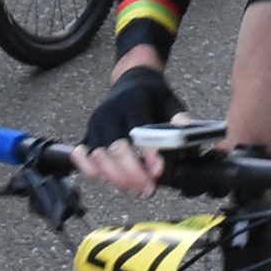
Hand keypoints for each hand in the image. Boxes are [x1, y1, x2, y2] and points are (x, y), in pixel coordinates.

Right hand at [70, 67, 186, 194]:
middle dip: (132, 174)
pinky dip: (93, 172)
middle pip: (115, 148)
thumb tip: (187, 134)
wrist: (131, 81)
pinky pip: (83, 156)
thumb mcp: (171, 101)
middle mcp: (110, 112)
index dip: (147, 153)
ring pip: (98, 156)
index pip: (138, 129)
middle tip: (149, 189)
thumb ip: (179, 119)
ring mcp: (96, 124)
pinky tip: (110, 181)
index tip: (158, 171)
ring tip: (136, 189)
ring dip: (116, 178)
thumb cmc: (153, 96)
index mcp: (134, 102)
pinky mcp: (88, 134)